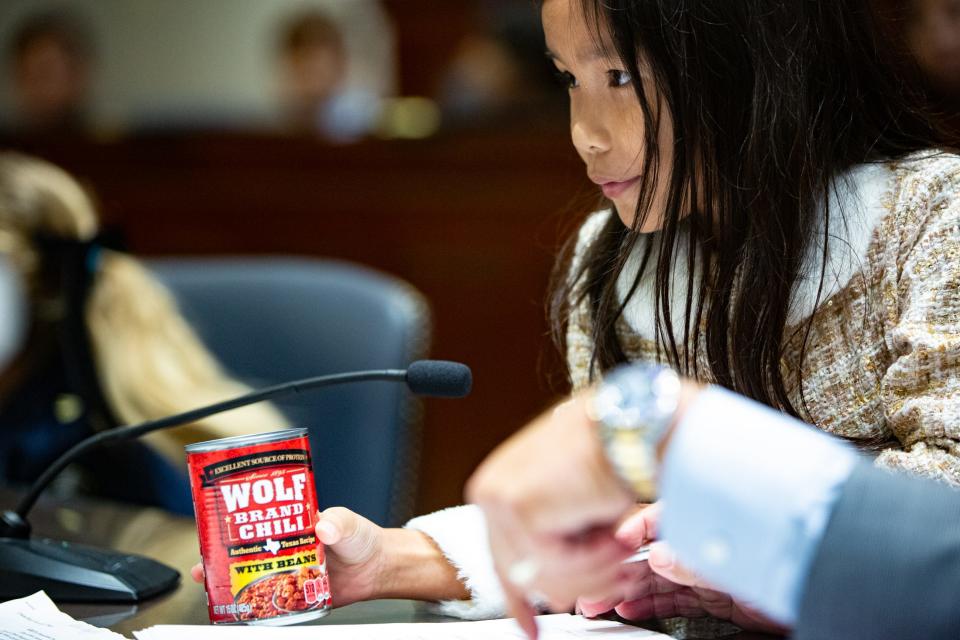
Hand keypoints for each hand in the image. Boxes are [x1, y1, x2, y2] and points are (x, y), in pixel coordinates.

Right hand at [190, 506, 467, 605]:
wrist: (376, 569)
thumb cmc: (361, 538)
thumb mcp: (348, 523)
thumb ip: (338, 522)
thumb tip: (324, 526)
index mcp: (290, 525)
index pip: (254, 521)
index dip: (230, 524)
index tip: (212, 528)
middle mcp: (284, 548)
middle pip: (244, 552)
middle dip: (220, 558)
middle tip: (203, 565)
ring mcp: (287, 572)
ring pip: (252, 578)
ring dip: (231, 583)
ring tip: (214, 587)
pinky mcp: (295, 596)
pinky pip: (270, 602)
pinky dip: (255, 606)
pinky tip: (243, 609)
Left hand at [466, 394, 636, 637]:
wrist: (631, 428)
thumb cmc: (614, 455)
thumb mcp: (576, 510)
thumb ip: (557, 543)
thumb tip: (551, 593)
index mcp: (501, 486)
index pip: (501, 557)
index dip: (519, 599)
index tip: (530, 628)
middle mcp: (491, 491)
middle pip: (521, 575)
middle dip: (576, 585)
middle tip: (617, 580)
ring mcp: (498, 499)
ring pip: (542, 578)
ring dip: (594, 571)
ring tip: (622, 547)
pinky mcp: (517, 509)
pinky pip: (556, 567)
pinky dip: (595, 560)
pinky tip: (615, 538)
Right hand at [577, 505, 788, 634]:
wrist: (824, 590)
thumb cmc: (793, 561)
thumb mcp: (738, 561)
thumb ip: (697, 561)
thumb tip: (660, 555)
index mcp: (706, 523)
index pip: (658, 521)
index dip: (630, 532)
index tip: (606, 544)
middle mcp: (704, 545)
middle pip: (650, 556)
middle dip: (617, 570)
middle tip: (590, 585)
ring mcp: (709, 572)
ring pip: (657, 581)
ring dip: (627, 592)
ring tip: (600, 602)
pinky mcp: (716, 598)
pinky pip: (674, 600)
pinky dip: (650, 605)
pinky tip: (629, 608)